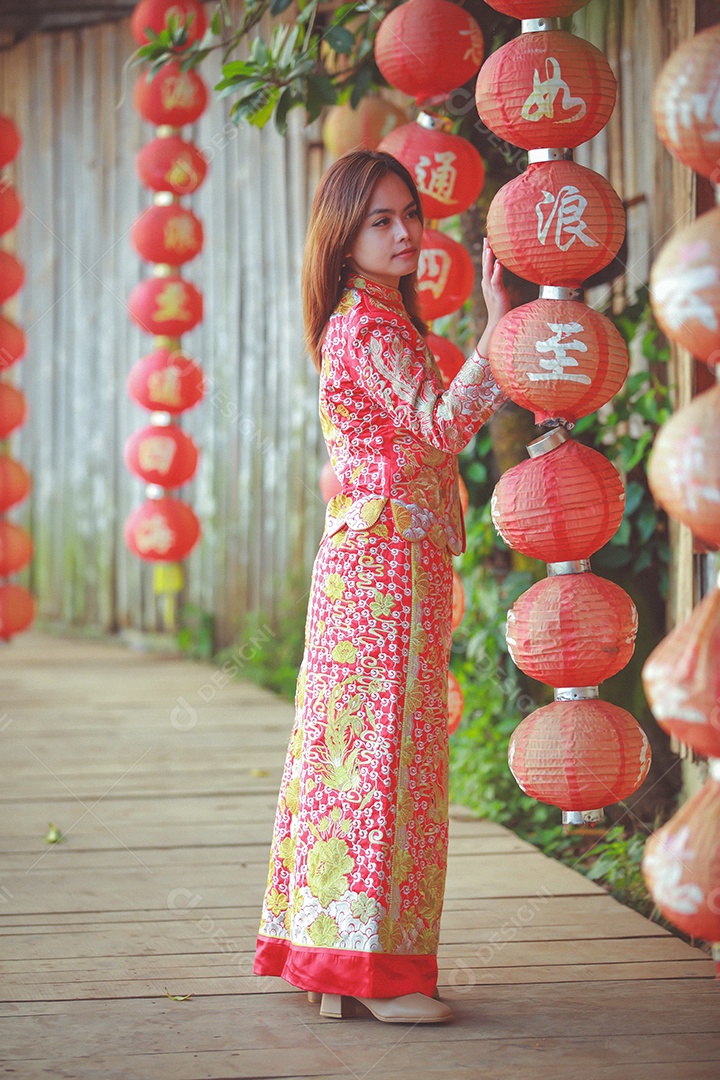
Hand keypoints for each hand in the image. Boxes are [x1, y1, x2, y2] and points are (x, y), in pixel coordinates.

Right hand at [476, 239, 511, 356]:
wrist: (497, 323)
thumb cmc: (501, 309)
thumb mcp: (499, 293)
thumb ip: (498, 281)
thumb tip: (500, 268)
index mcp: (487, 283)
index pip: (487, 265)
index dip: (487, 254)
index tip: (487, 241)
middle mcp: (486, 284)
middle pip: (485, 265)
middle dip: (486, 251)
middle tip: (486, 238)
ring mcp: (490, 289)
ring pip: (488, 271)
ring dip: (488, 259)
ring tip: (489, 247)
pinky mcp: (496, 293)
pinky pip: (496, 280)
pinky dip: (496, 271)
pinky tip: (498, 263)